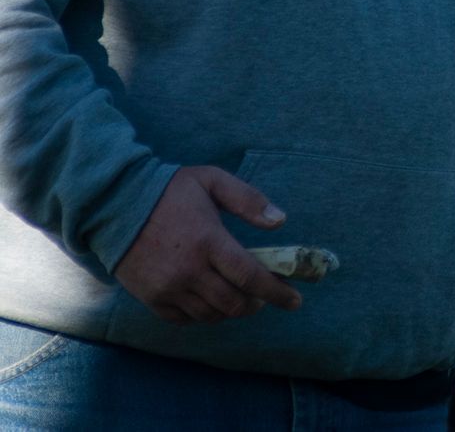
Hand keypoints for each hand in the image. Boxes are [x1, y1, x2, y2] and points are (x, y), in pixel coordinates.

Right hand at [113, 165, 303, 323]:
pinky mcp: (150, 298)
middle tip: (266, 296)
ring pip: (211, 315)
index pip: (251, 277)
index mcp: (208, 241)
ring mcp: (168, 288)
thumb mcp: (212, 181)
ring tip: (242, 298)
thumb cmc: (168, 190)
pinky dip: (204, 315)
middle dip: (257, 304)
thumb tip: (280, 220)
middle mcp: (189, 270)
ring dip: (232, 311)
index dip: (277, 292)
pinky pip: (184, 319)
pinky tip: (212, 302)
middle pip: (234, 303)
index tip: (295, 301)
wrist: (114, 205)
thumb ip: (248, 199)